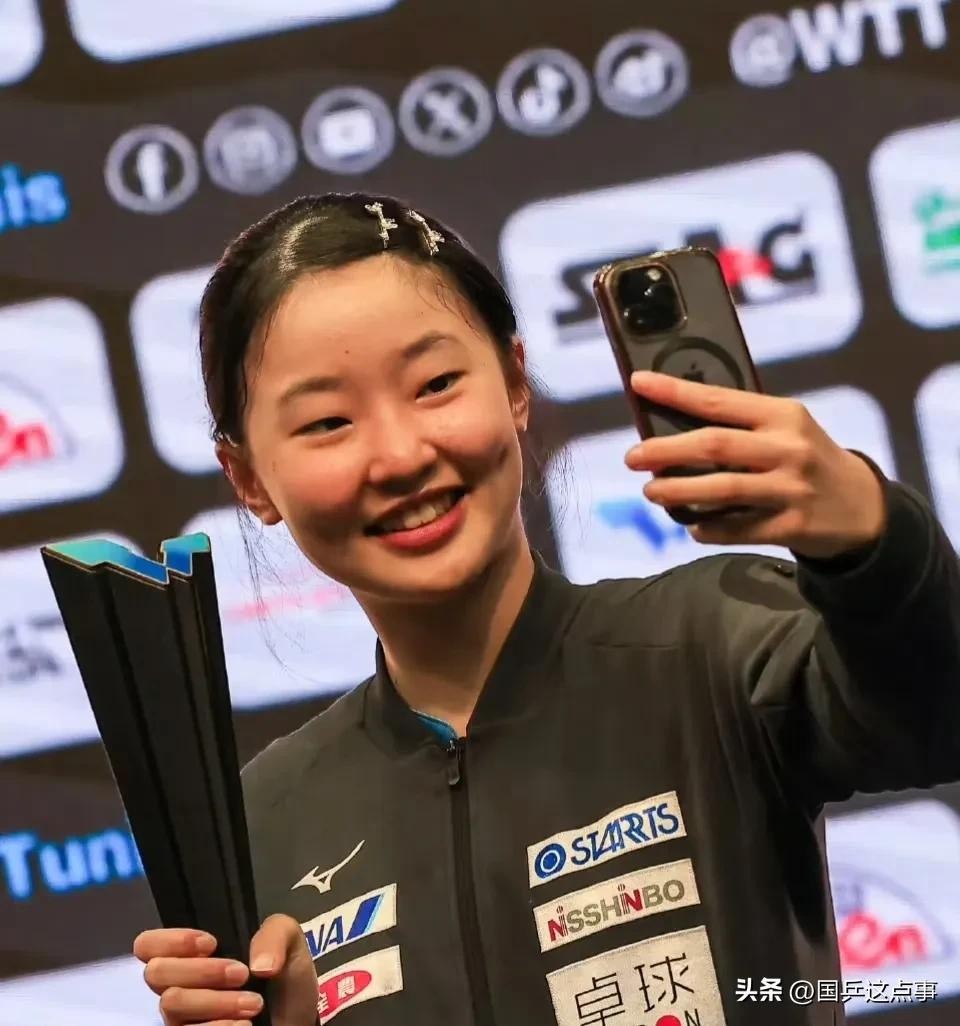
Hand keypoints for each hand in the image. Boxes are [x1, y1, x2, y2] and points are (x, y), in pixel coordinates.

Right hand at [134, 915, 317, 1025]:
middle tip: (242, 975)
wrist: (298, 1016)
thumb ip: (274, 935)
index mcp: (193, 954)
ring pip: (172, 1005)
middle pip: (157, 973)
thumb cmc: (283, 975)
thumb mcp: (288, 940)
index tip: (211, 943)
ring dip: (217, 1002)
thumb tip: (259, 966)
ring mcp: (183, 1018)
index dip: (172, 940)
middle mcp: (179, 985)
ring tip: (254, 1004)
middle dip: (203, 971)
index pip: (149, 944)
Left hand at [625, 371, 886, 558]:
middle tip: (633, 457)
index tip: (638, 383)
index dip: (674, 392)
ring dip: (678, 491)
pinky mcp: (792, 526)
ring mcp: (792, 489)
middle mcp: (788, 449)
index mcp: (783, 415)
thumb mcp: (787, 428)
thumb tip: (671, 425)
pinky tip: (691, 526)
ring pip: (722, 489)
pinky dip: (708, 528)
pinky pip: (738, 529)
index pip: (718, 400)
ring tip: (651, 492)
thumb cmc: (807, 458)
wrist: (861, 505)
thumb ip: (740, 424)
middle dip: (666, 450)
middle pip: (714, 445)